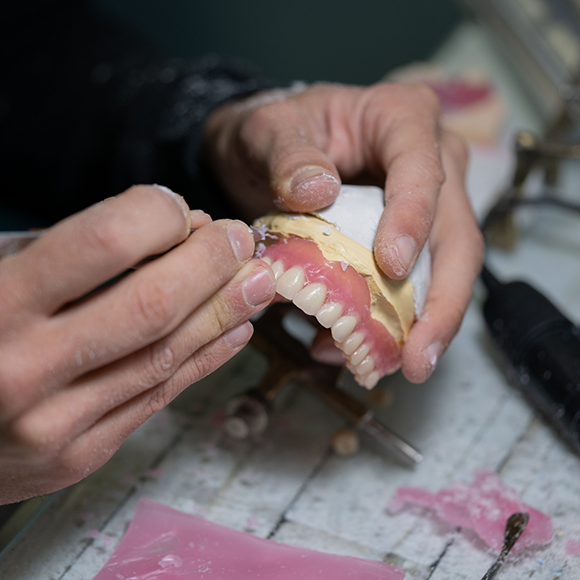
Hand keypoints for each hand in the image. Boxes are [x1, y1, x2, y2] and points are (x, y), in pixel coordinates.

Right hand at [0, 185, 274, 503]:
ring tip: (256, 283)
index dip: (159, 216)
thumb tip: (182, 231)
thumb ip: (79, 250)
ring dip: (223, 313)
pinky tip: (234, 330)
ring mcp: (53, 425)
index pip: (105, 242)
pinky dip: (204, 359)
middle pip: (152, 305)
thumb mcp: (0, 270)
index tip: (181, 209)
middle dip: (210, 264)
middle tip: (239, 240)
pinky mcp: (79, 456)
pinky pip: (158, 397)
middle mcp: (21, 370)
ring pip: (165, 357)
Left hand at [204, 82, 483, 381]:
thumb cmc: (271, 134)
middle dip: (442, 301)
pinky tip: (361, 350)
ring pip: (445, 271)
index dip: (412, 218)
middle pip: (454, 234)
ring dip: (424, 325)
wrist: (264, 153)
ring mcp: (425, 206)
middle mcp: (430, 162)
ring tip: (397, 366)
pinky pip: (413, 287)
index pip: (421, 167)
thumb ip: (285, 154)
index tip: (390, 266)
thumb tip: (316, 192)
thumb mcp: (264, 131)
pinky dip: (392, 324)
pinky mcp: (409, 241)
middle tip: (418, 356)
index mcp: (401, 118)